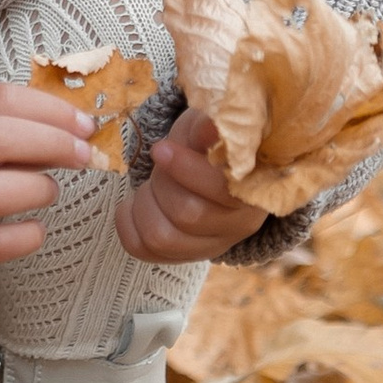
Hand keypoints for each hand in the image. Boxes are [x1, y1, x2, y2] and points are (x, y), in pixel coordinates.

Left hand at [114, 112, 263, 265]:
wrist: (204, 166)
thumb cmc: (207, 143)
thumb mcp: (207, 126)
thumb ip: (207, 128)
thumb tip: (209, 129)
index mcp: (254, 188)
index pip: (221, 190)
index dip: (186, 170)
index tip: (159, 149)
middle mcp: (241, 224)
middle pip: (188, 215)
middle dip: (162, 183)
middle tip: (159, 161)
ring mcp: (214, 246)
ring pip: (163, 237)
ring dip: (144, 204)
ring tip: (147, 185)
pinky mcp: (185, 256)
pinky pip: (143, 250)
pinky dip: (128, 223)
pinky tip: (133, 204)